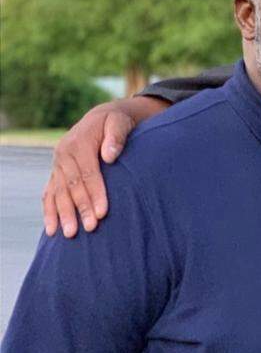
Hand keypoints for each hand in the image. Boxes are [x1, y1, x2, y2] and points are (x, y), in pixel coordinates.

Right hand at [41, 97, 163, 237]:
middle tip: (90, 229)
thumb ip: (116, 137)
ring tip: (69, 234)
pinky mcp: (56, 172)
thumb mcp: (119, 123)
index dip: (96, 193)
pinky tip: (51, 229)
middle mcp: (63, 154)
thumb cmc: (116, 122)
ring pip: (58, 192)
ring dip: (63, 214)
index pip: (88, 173)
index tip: (103, 213)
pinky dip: (49, 211)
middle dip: (81, 209)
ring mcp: (57, 164)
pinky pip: (49, 193)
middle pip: (72, 186)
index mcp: (79, 143)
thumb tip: (110, 156)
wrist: (101, 118)